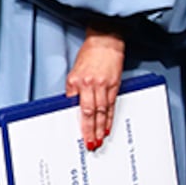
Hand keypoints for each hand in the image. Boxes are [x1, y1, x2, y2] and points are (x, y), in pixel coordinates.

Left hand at [66, 26, 124, 149]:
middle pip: (89, 112)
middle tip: (90, 143)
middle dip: (89, 130)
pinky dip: (109, 118)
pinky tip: (107, 126)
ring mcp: (102, 85)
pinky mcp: (114, 85)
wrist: (105, 41)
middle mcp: (88, 84)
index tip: (77, 133)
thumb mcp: (74, 71)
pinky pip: (111, 105)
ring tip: (99, 139)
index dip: (77, 121)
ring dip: (100, 128)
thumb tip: (72, 106)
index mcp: (76, 81)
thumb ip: (73, 89)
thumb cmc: (90, 54)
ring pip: (101, 111)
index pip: (75, 106)